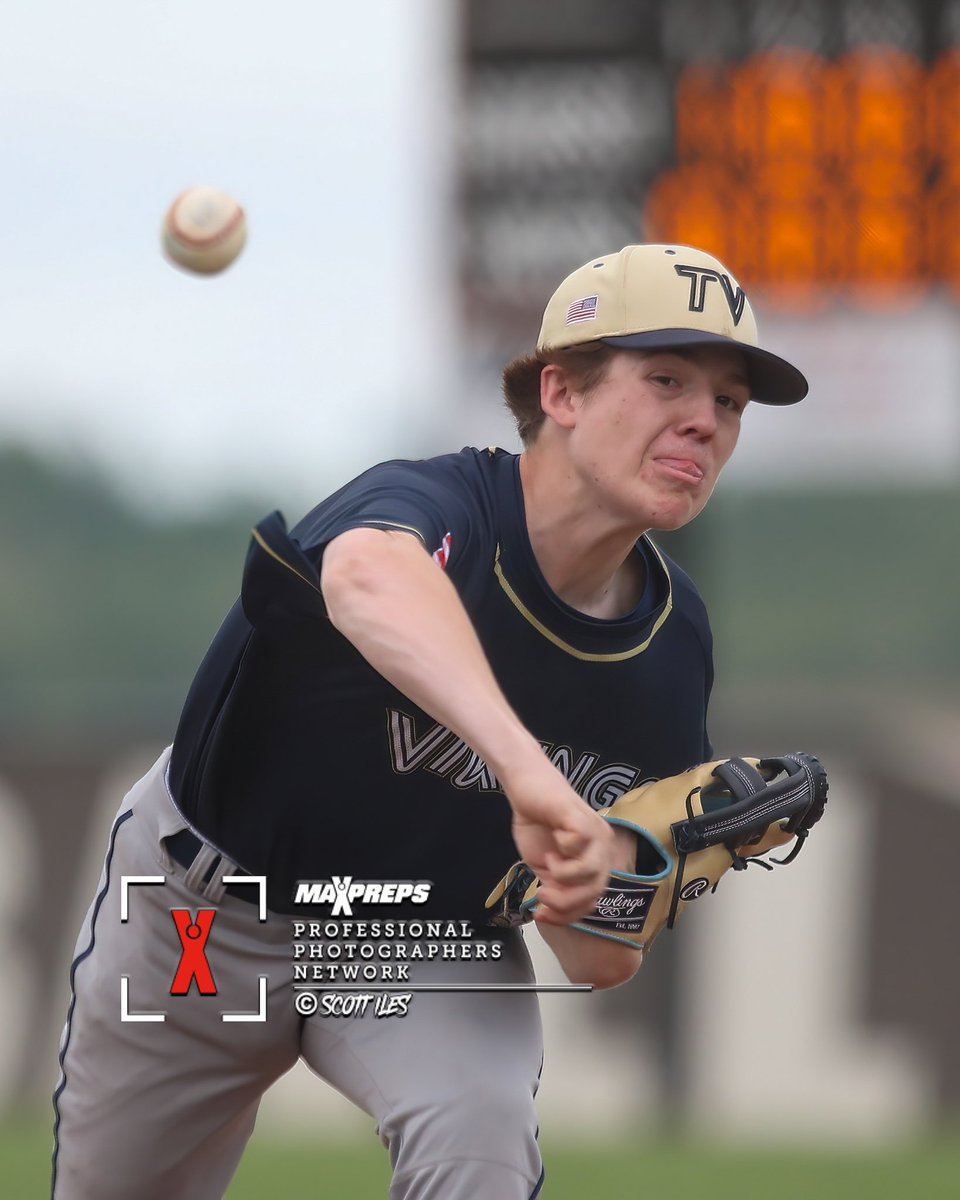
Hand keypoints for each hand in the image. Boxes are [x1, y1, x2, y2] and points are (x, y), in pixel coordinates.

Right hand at [502, 756, 614, 926]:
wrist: (526, 786)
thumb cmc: (537, 823)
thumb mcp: (545, 866)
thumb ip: (555, 887)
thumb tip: (553, 913)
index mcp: (596, 860)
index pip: (592, 900)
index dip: (567, 915)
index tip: (540, 916)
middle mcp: (602, 847)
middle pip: (595, 891)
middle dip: (565, 902)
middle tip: (541, 895)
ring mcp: (594, 831)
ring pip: (591, 871)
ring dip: (564, 876)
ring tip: (548, 863)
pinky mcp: (579, 817)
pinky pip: (579, 843)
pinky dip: (562, 850)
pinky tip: (552, 843)